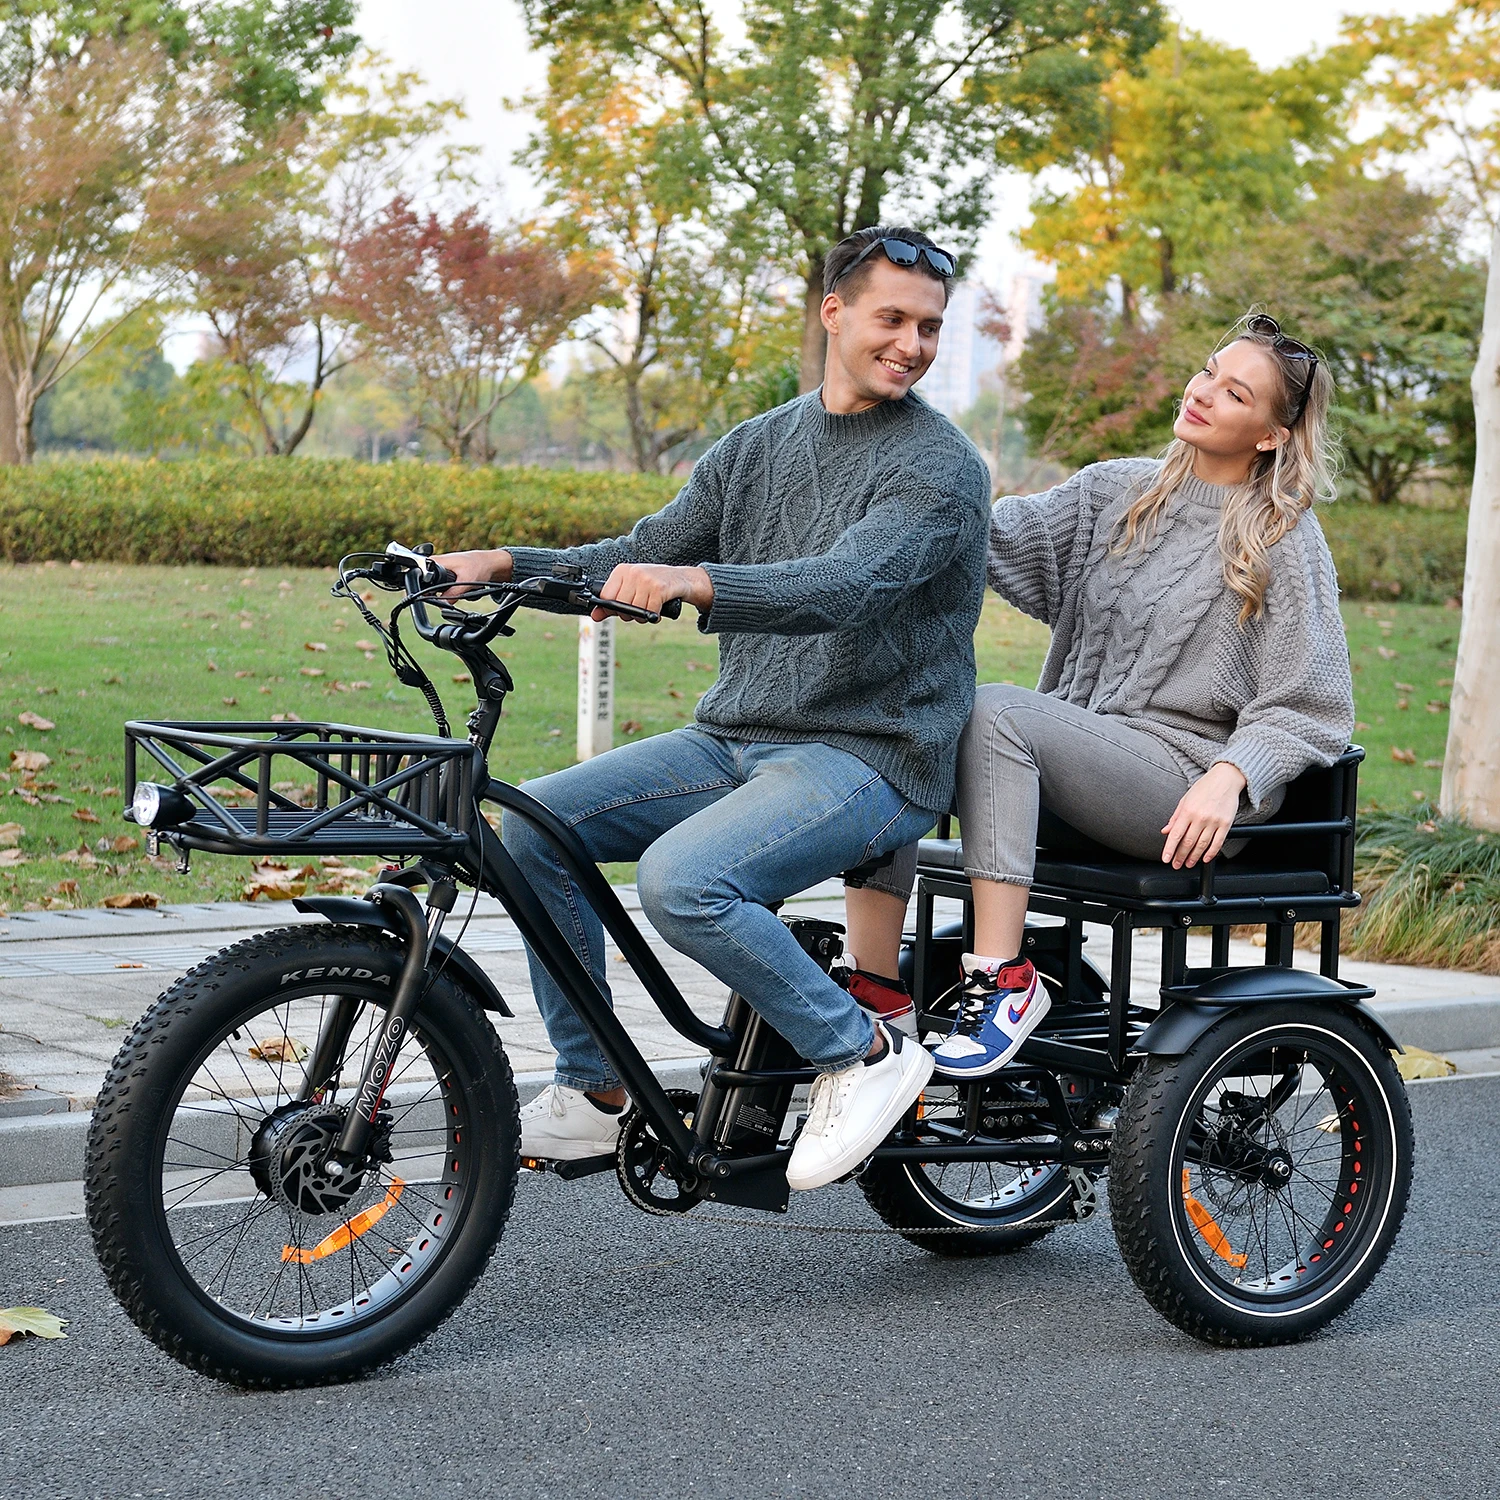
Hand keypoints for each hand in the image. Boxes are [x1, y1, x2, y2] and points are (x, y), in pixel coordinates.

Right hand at [429, 548, 511, 598]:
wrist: (490, 564)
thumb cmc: (479, 567)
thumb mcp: (466, 582)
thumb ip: (453, 594)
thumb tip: (442, 604)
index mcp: (437, 561)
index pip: (420, 574)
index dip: (422, 587)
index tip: (429, 596)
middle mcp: (437, 563)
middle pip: (428, 582)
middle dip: (436, 592)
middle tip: (449, 593)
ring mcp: (442, 568)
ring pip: (437, 585)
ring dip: (446, 591)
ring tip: (459, 587)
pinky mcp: (448, 573)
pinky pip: (445, 585)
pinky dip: (452, 590)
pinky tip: (461, 587)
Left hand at [594, 563, 712, 621]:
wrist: (681, 578)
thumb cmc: (653, 585)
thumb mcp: (630, 589)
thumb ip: (611, 604)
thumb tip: (594, 616)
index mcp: (622, 571)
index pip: (606, 596)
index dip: (613, 608)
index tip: (622, 609)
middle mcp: (633, 572)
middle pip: (620, 605)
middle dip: (629, 615)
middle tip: (638, 612)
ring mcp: (646, 579)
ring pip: (635, 610)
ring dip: (642, 617)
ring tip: (648, 611)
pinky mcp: (659, 588)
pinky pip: (650, 612)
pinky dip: (654, 616)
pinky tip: (657, 612)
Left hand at [1161, 762, 1246, 868]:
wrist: (1226, 778)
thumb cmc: (1204, 787)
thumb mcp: (1185, 799)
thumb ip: (1175, 817)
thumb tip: (1166, 831)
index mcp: (1187, 810)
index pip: (1175, 834)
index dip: (1170, 849)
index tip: (1166, 859)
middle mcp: (1200, 817)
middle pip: (1188, 842)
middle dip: (1180, 856)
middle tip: (1176, 864)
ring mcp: (1214, 821)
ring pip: (1202, 845)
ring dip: (1194, 857)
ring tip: (1189, 863)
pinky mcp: (1226, 824)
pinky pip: (1218, 843)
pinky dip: (1211, 853)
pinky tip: (1205, 858)